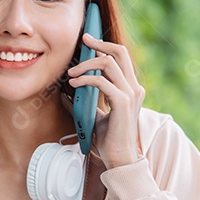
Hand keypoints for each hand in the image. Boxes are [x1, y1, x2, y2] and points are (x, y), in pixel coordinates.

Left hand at [67, 33, 144, 168]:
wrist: (119, 158)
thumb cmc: (109, 139)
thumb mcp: (94, 116)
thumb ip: (84, 102)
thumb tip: (65, 93)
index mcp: (131, 88)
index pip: (121, 57)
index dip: (104, 46)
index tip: (88, 40)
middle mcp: (134, 87)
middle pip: (119, 52)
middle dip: (99, 44)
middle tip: (82, 41)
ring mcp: (130, 94)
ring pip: (109, 63)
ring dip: (86, 64)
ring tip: (71, 73)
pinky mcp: (123, 102)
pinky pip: (102, 81)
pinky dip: (85, 79)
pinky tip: (74, 84)